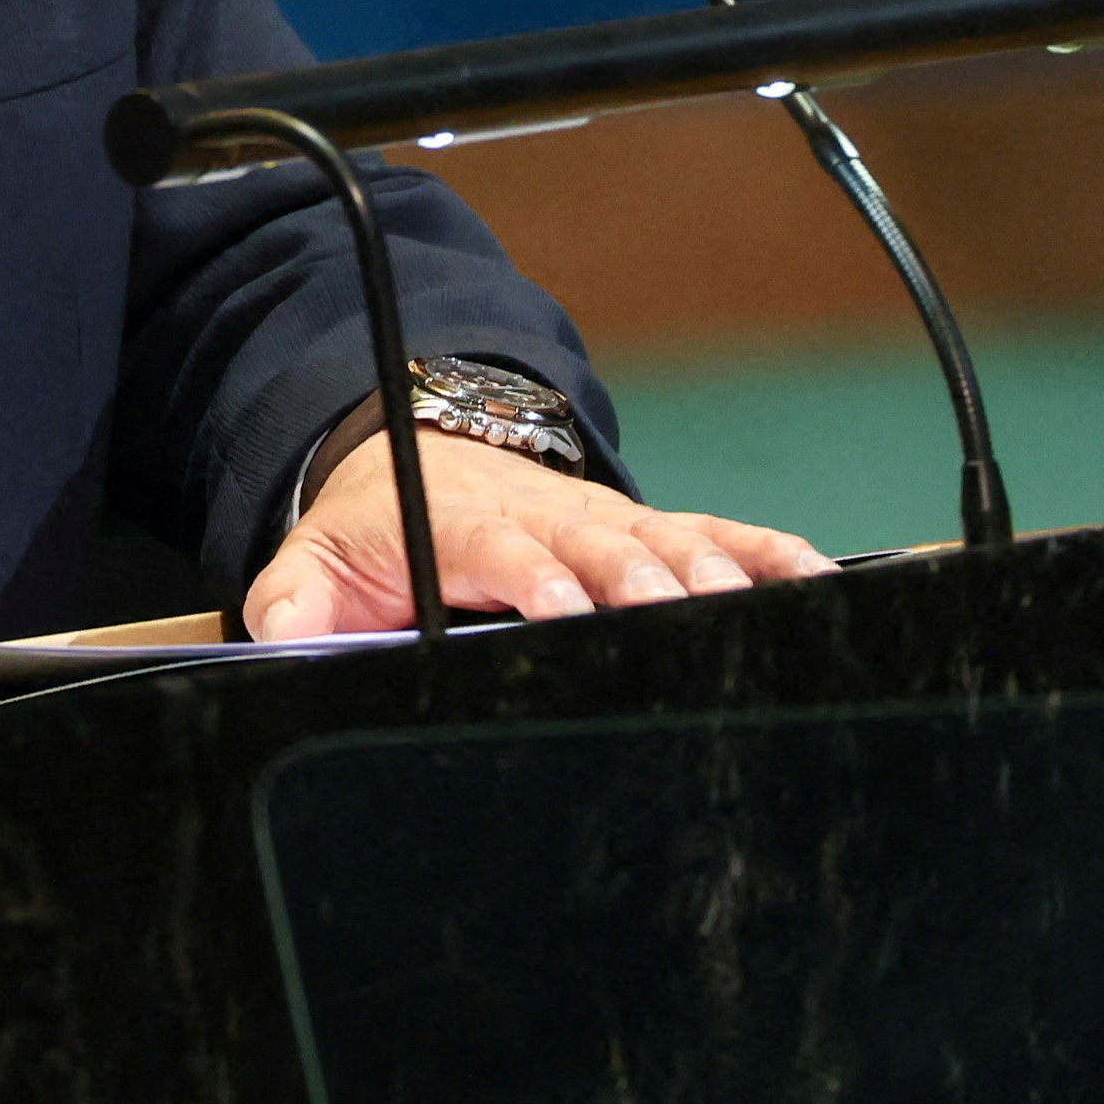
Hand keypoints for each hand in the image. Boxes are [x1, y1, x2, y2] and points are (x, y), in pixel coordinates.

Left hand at [241, 428, 834, 641]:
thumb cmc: (375, 530)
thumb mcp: (316, 560)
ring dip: (719, 569)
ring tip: (767, 603)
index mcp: (464, 524)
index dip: (534, 574)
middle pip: (603, 544)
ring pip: (670, 539)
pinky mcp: (645, 535)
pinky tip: (820, 579)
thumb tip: (283, 638)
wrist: (413, 465)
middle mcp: (546, 516)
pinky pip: (716, 536)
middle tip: (682, 613)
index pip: (501, 548)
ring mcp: (604, 523)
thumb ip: (295, 602)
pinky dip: (769, 553)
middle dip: (644, 578)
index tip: (564, 604)